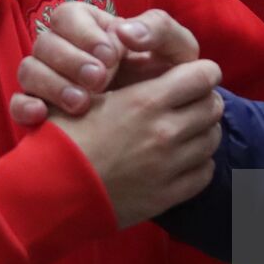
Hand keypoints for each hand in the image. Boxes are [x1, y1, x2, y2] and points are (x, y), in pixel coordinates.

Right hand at [10, 3, 200, 125]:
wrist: (159, 126)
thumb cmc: (166, 78)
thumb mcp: (173, 50)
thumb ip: (159, 29)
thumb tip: (125, 31)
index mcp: (90, 28)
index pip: (67, 15)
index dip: (86, 34)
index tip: (111, 55)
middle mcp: (63, 49)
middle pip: (44, 41)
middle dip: (71, 60)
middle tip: (99, 80)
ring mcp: (47, 79)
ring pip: (28, 69)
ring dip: (53, 84)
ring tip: (82, 104)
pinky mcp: (40, 107)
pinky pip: (16, 103)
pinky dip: (25, 108)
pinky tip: (44, 117)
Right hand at [50, 59, 223, 227]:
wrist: (51, 190)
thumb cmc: (63, 136)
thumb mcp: (89, 94)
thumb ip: (128, 79)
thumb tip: (149, 68)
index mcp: (146, 100)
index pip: (203, 75)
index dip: (204, 72)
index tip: (198, 75)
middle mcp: (165, 130)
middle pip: (213, 106)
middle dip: (205, 100)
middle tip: (191, 102)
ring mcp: (169, 166)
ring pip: (211, 139)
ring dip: (203, 131)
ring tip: (187, 131)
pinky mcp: (168, 195)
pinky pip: (204, 173)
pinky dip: (199, 163)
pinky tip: (183, 160)